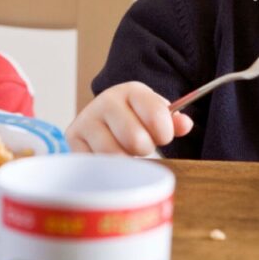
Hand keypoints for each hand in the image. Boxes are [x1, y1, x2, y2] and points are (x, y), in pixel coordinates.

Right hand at [66, 81, 193, 155]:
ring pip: (115, 156)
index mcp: (131, 91)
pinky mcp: (73, 140)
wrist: (100, 121)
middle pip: (136, 140)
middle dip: (144, 148)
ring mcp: (87, 120)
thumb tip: (185, 125)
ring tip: (124, 152)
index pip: (157, 115)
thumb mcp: (155, 116)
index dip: (165, 132)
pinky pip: (96, 165)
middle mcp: (106, 101)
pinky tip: (108, 159)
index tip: (163, 137)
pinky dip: (106, 168)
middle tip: (140, 145)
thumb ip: (173, 122)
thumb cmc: (134, 120)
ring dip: (125, 161)